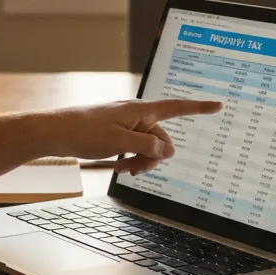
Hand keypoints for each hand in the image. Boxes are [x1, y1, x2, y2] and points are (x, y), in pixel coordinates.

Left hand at [45, 98, 222, 175]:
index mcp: (141, 110)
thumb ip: (147, 145)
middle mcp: (138, 115)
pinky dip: (131, 160)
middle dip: (153, 157)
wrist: (56, 132)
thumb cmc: (84, 132)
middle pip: (162, 139)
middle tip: (132, 169)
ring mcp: (128, 125)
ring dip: (141, 162)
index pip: (177, 107)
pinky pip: (136, 149)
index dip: (199, 108)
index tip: (219, 104)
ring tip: (122, 169)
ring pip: (149, 148)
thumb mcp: (119, 142)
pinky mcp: (119, 134)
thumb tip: (166, 148)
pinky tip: (117, 168)